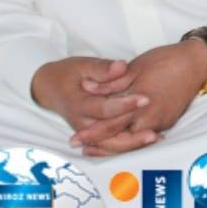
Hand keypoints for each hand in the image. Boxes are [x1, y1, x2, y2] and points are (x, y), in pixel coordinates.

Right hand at [30, 56, 148, 132]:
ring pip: (112, 142)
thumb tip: (121, 66)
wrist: (49, 88)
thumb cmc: (68, 74)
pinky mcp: (95, 133)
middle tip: (155, 129)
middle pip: (109, 133)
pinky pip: (113, 142)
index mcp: (78, 104)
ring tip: (157, 137)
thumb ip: (102, 68)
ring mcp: (88, 131)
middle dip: (132, 133)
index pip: (104, 109)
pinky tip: (152, 137)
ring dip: (134, 142)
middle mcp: (82, 123)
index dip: (125, 105)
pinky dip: (131, 142)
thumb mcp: (82, 65)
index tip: (145, 98)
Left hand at [71, 39, 206, 155]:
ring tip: (96, 147)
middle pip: (121, 140)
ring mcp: (161, 121)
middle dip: (101, 146)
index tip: (75, 139)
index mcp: (140, 103)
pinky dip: (131, 139)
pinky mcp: (168, 121)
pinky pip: (145, 134)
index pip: (111, 124)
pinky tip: (122, 138)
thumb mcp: (135, 68)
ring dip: (115, 144)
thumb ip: (111, 83)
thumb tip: (88, 88)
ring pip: (133, 140)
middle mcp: (151, 117)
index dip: (92, 133)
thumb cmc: (165, 61)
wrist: (196, 63)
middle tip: (82, 148)